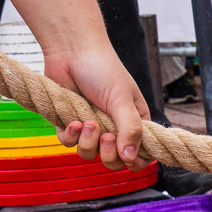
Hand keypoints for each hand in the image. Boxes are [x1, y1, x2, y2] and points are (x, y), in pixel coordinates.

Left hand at [46, 40, 151, 169]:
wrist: (71, 51)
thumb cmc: (103, 70)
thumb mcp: (122, 100)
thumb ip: (130, 129)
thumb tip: (130, 157)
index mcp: (135, 121)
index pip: (141, 153)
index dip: (136, 161)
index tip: (128, 158)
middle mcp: (114, 127)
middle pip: (114, 161)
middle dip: (109, 154)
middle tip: (106, 136)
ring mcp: (91, 126)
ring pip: (89, 154)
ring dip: (88, 143)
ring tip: (87, 122)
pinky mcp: (70, 123)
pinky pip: (69, 143)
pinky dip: (70, 135)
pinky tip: (72, 120)